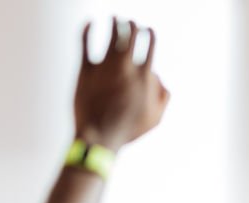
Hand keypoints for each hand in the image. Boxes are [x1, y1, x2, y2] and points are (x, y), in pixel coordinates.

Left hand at [74, 18, 169, 151]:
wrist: (100, 137)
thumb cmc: (129, 130)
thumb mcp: (156, 118)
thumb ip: (163, 96)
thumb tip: (160, 78)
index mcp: (145, 77)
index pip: (150, 45)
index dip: (150, 34)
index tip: (148, 30)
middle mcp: (126, 68)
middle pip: (131, 35)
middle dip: (133, 25)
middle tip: (130, 22)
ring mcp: (105, 67)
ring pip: (111, 35)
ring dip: (115, 23)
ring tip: (115, 18)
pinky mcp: (85, 70)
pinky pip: (84, 43)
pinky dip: (87, 30)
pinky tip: (89, 22)